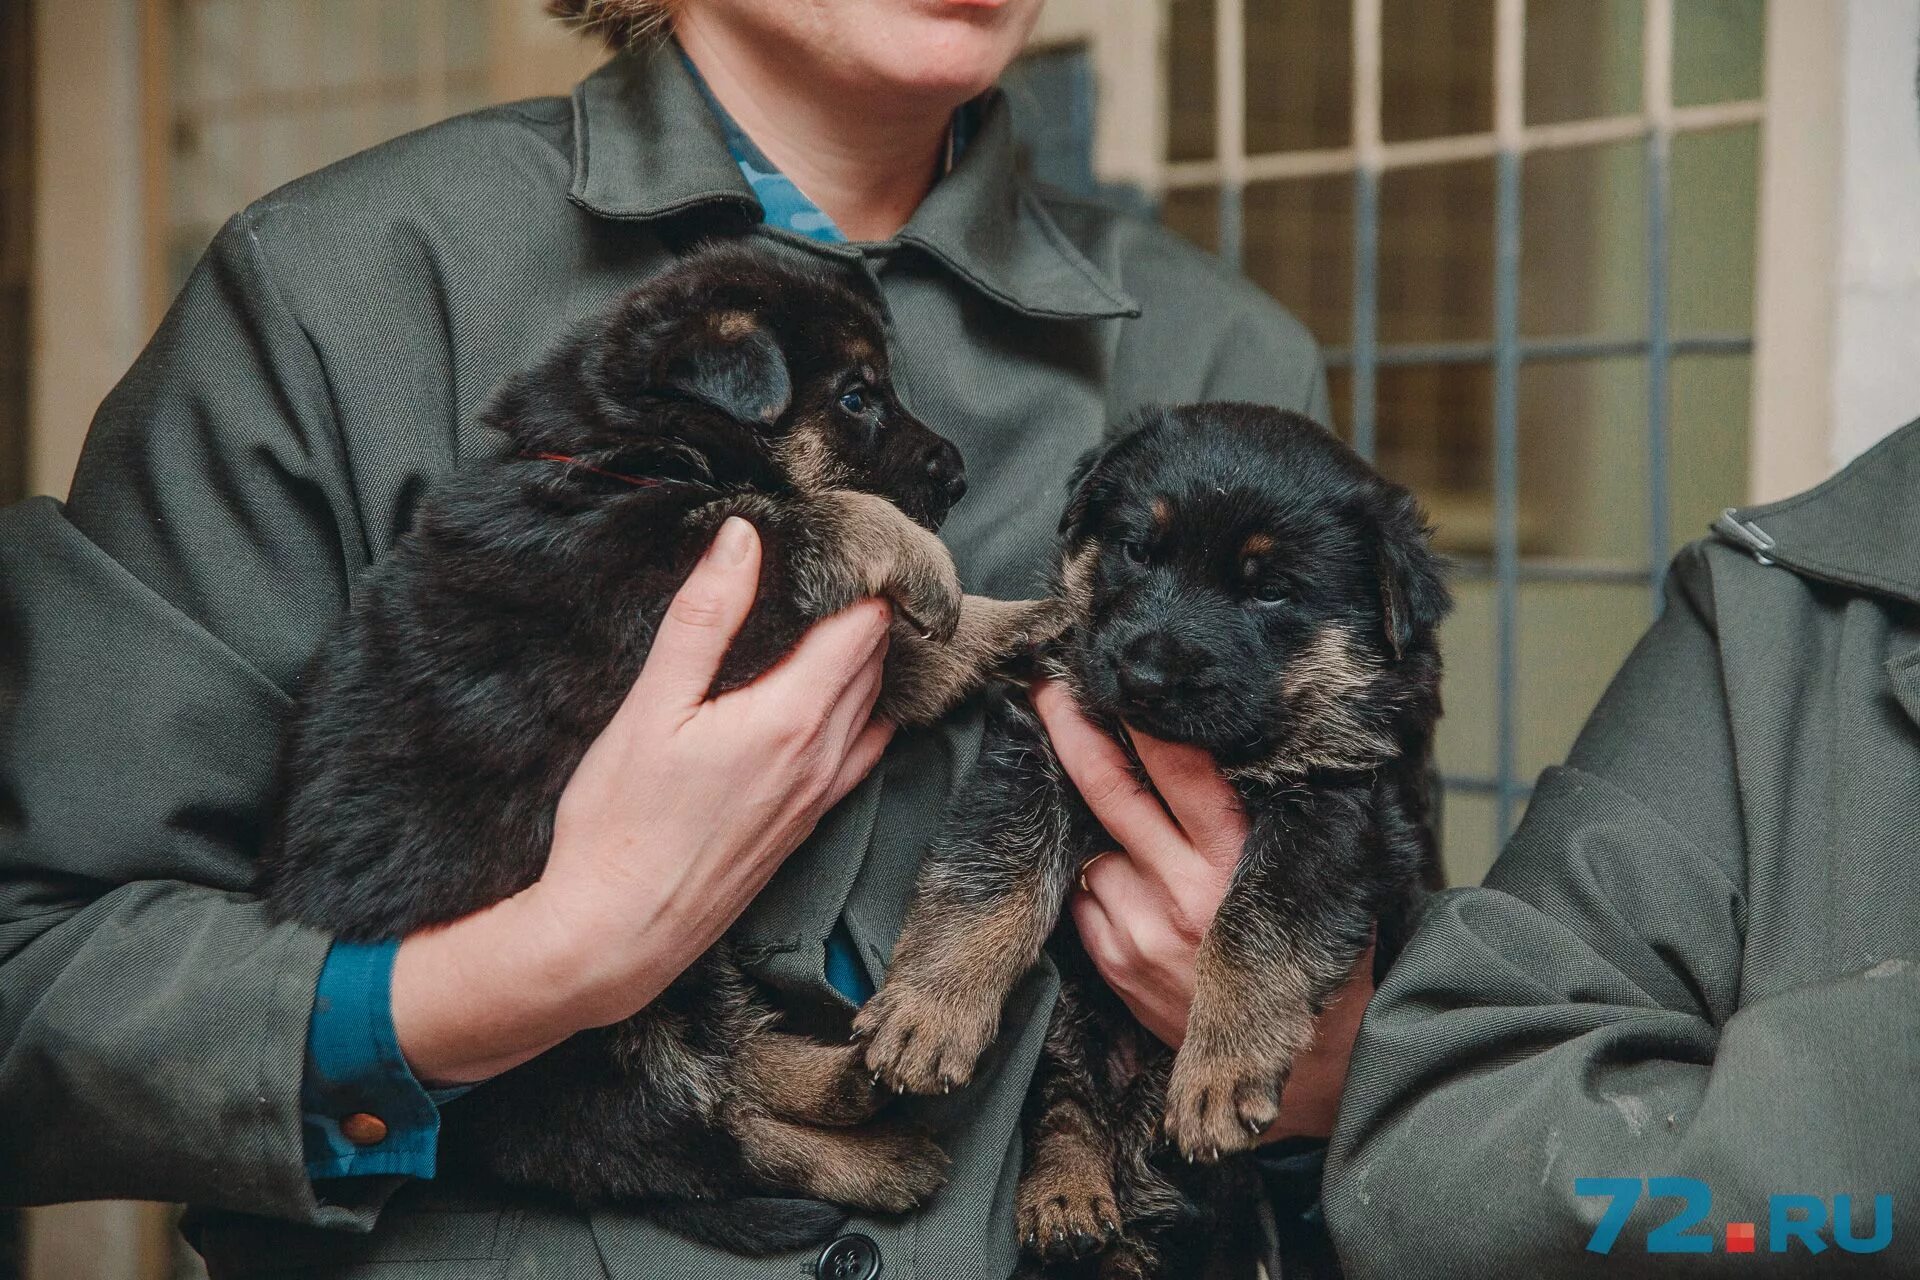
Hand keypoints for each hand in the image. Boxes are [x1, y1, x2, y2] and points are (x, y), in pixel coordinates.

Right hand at [392, 517, 895, 1084]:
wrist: (619, 936)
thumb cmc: (620, 822)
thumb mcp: (651, 707)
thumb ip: (703, 618)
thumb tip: (744, 539)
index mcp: (793, 717)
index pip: (865, 625)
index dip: (865, 576)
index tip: (846, 539)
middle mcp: (826, 755)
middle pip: (876, 661)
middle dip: (870, 609)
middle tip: (845, 564)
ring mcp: (823, 794)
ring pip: (874, 705)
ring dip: (869, 659)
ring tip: (844, 616)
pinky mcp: (809, 823)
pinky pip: (862, 751)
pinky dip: (863, 710)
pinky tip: (841, 696)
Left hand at [1033, 678, 1373, 1141]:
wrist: (1310, 1063)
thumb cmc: (1310, 948)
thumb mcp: (1306, 873)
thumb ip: (1266, 816)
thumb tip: (1237, 738)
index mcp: (1239, 857)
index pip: (1183, 769)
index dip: (1142, 719)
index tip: (1111, 678)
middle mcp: (1188, 888)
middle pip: (1113, 791)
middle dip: (1075, 733)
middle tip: (1048, 688)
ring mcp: (1143, 929)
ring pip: (1096, 849)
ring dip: (1106, 838)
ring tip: (1148, 855)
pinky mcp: (1117, 964)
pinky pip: (1086, 902)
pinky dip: (1102, 889)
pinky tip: (1138, 899)